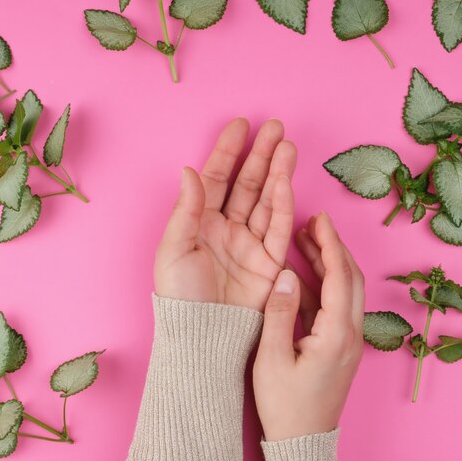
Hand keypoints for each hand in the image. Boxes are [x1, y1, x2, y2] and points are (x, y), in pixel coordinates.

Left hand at [155, 118, 295, 311]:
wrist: (202, 336)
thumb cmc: (180, 296)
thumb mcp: (173, 249)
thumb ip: (186, 209)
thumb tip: (188, 170)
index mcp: (200, 222)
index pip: (217, 178)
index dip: (228, 151)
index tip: (241, 125)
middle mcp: (227, 229)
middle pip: (247, 184)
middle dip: (261, 155)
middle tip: (276, 127)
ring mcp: (250, 244)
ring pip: (267, 201)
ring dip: (277, 174)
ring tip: (288, 147)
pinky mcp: (270, 262)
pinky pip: (278, 228)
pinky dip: (283, 205)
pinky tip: (286, 182)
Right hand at [253, 212, 364, 441]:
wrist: (302, 445)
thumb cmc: (285, 407)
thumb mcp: (272, 358)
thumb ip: (278, 312)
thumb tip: (284, 273)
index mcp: (337, 335)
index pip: (339, 277)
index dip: (330, 244)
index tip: (320, 219)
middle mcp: (351, 335)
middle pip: (350, 278)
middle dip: (334, 247)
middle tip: (315, 223)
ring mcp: (348, 341)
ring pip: (344, 291)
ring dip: (328, 264)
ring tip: (305, 240)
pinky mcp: (340, 347)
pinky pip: (335, 307)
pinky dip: (321, 286)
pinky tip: (300, 275)